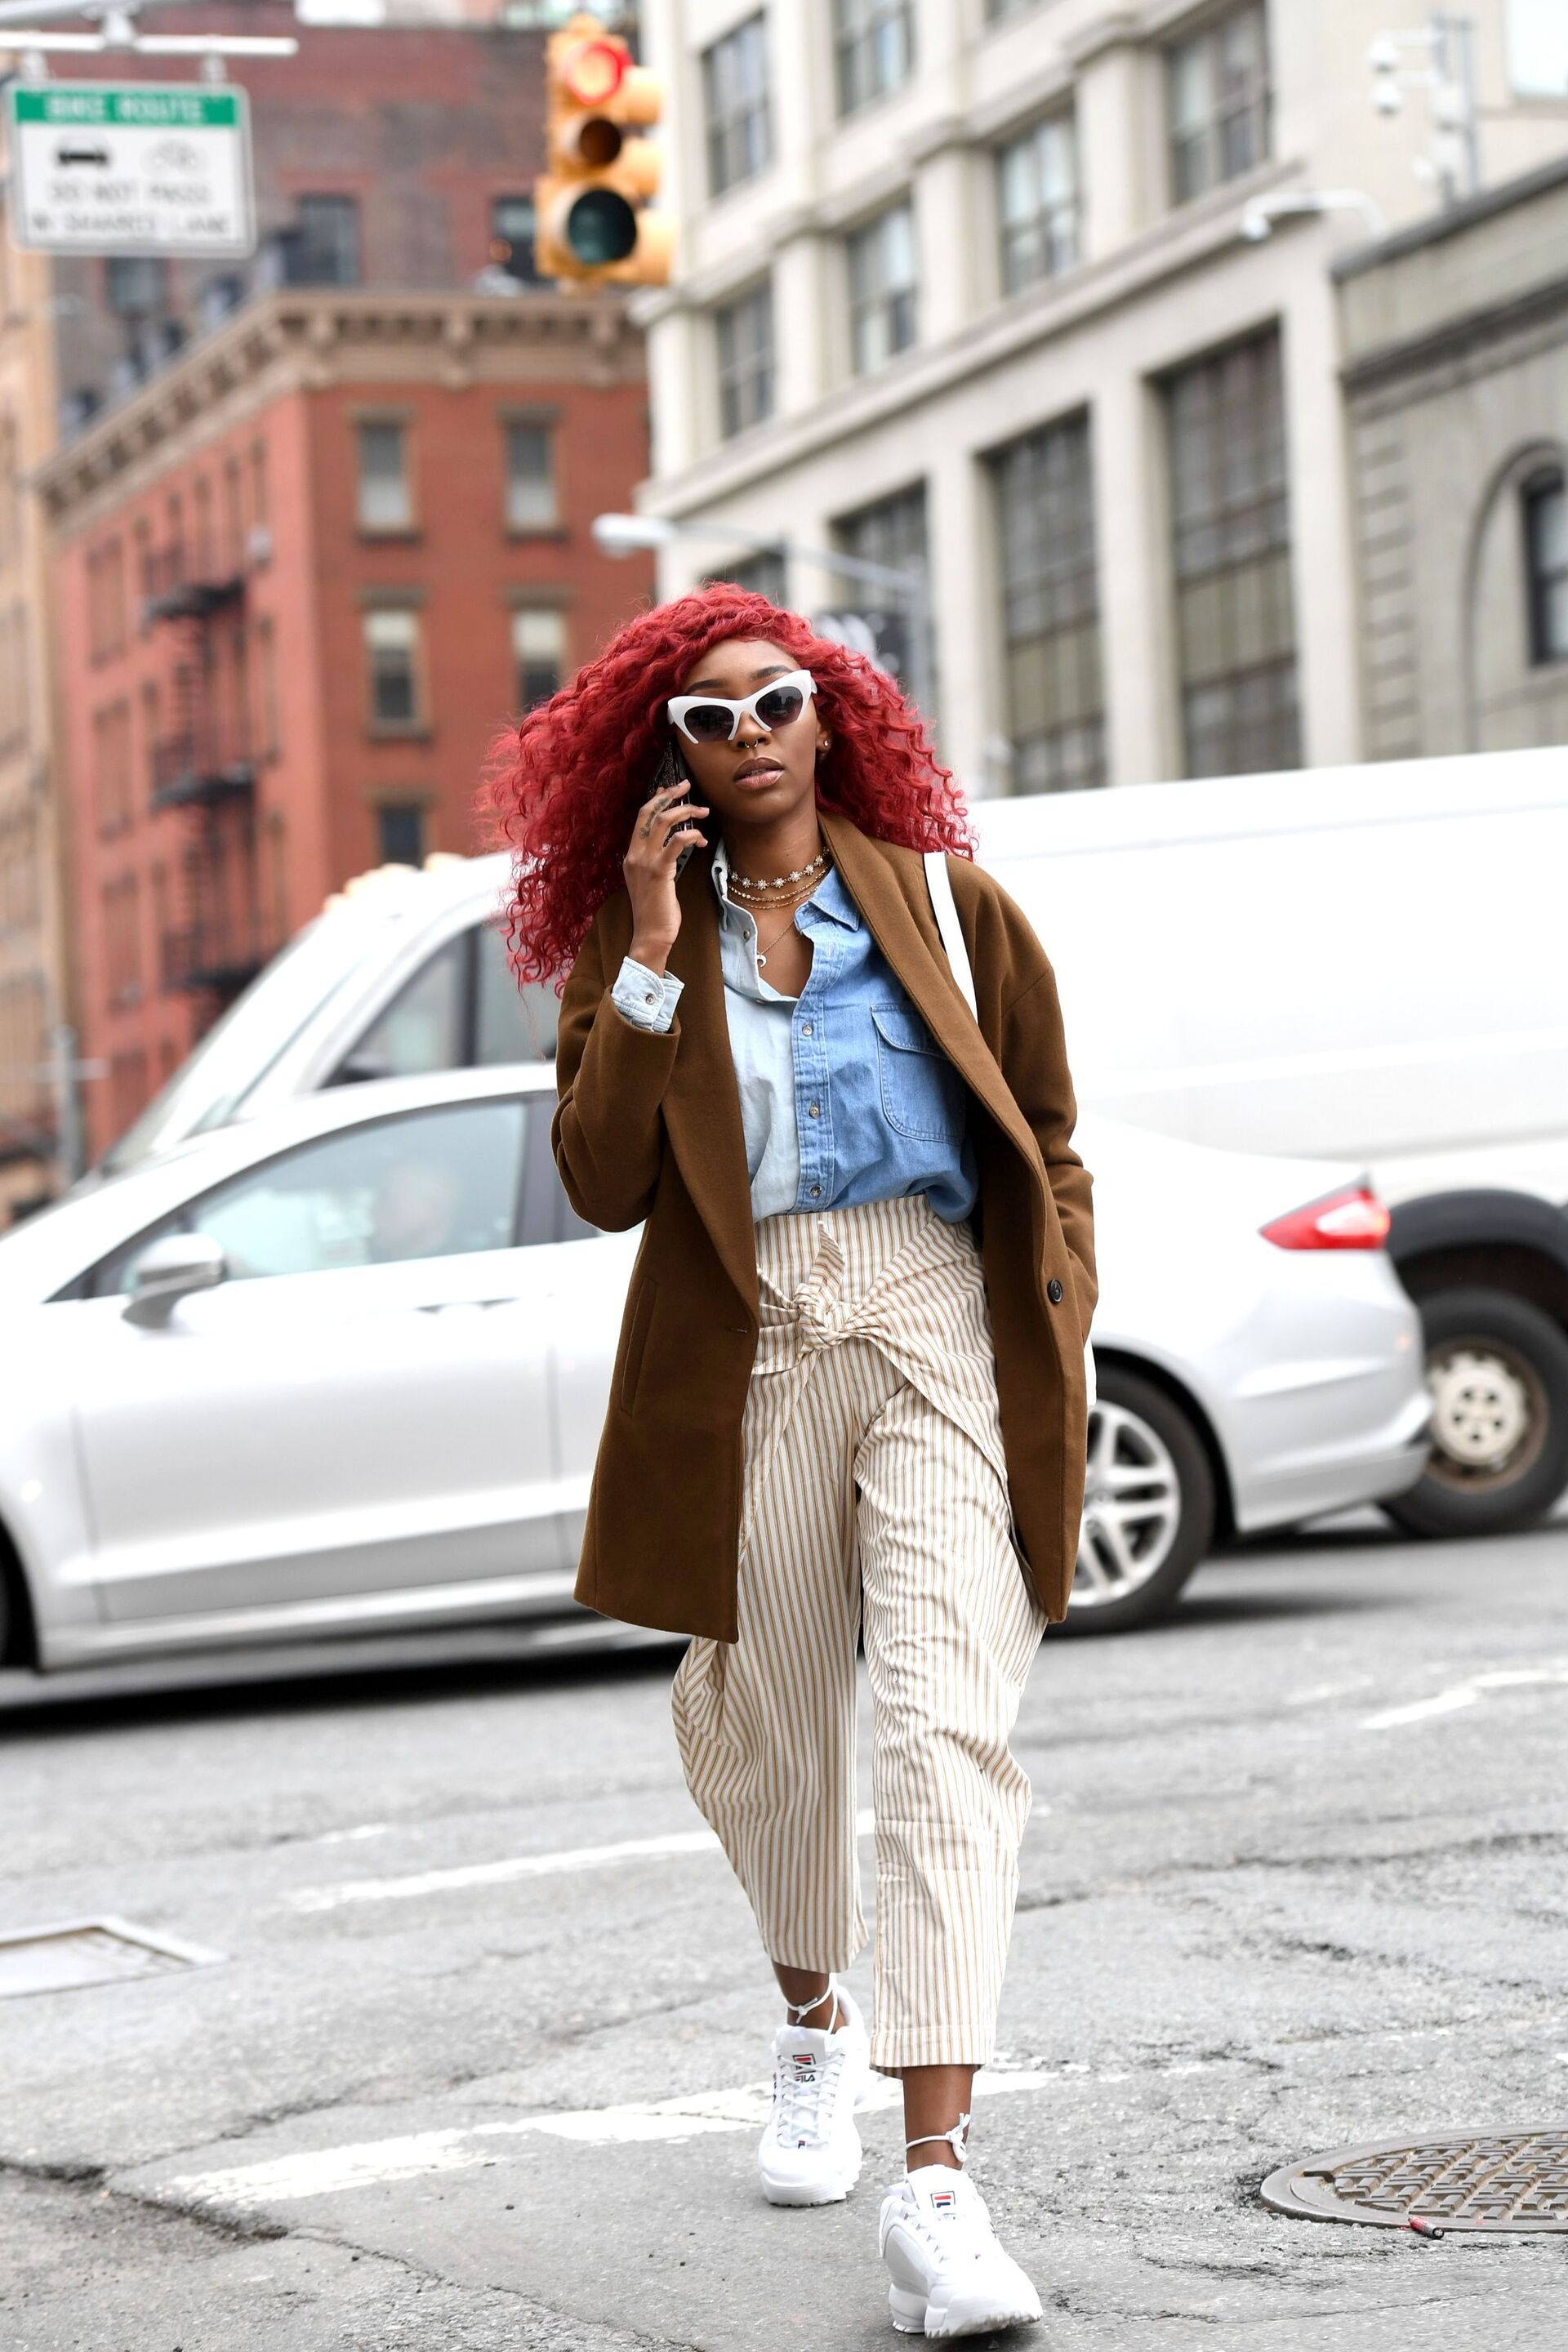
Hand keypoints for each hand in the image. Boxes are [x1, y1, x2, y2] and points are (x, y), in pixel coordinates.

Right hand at [623, 780, 708, 971]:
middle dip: (669, 794)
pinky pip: (676, 842)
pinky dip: (691, 834)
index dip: (656, 799)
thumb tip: (672, 843)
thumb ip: (658, 861)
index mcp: (631, 856)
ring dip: (685, 811)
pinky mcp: (660, 871)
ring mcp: (645, 862)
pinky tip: (701, 837)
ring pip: (663, 821)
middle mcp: (634, 855)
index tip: (670, 788)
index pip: (641, 818)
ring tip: (703, 811)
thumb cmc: (656, 911)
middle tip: (687, 785)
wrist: (651, 935)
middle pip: (649, 812)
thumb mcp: (652, 881)